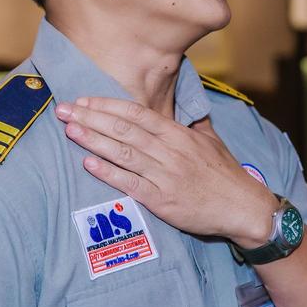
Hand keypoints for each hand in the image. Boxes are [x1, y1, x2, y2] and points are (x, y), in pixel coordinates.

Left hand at [55, 98, 277, 247]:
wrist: (243, 206)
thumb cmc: (225, 174)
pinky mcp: (162, 200)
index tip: (84, 100)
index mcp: (179, 134)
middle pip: (124, 129)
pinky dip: (108, 173)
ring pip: (123, 153)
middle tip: (63, 110)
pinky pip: (130, 184)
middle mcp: (170, 151)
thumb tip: (180, 105)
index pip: (137, 113)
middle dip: (91, 118)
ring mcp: (165, 175)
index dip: (107, 105)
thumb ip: (190, 123)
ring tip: (70, 130)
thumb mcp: (210, 140)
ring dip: (93, 140)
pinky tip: (88, 163)